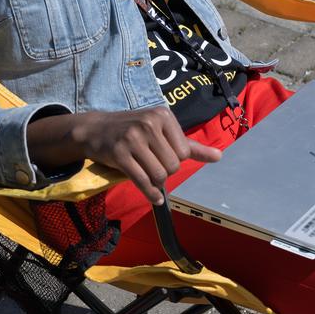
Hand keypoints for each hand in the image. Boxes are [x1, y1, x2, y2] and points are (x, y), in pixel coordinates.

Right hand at [71, 106, 220, 204]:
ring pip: (159, 175)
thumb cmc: (133, 131)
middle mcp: (149, 124)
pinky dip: (151, 194)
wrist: (95, 129)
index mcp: (162, 116)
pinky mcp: (119, 154)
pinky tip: (155, 198)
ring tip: (147, 173)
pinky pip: (143, 181)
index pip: (184, 152)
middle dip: (165, 172)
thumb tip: (219, 156)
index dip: (175, 160)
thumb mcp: (162, 131)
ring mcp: (133, 138)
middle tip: (151, 165)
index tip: (161, 155)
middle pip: (173, 165)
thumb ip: (191, 146)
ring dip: (157, 182)